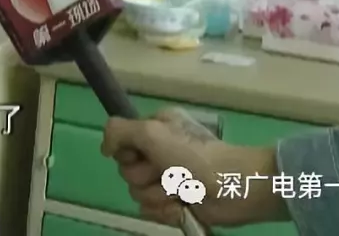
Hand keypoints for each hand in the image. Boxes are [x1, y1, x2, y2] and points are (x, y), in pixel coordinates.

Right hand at [101, 107, 284, 228]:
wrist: (234, 188)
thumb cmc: (194, 156)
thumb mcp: (152, 131)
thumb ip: (119, 131)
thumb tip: (104, 148)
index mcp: (156, 128)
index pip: (122, 142)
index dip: (128, 153)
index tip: (143, 154)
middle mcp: (159, 150)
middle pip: (127, 170)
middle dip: (145, 176)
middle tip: (167, 173)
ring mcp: (167, 178)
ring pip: (137, 192)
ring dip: (157, 195)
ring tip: (179, 191)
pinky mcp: (175, 202)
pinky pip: (150, 210)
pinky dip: (165, 210)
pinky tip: (181, 206)